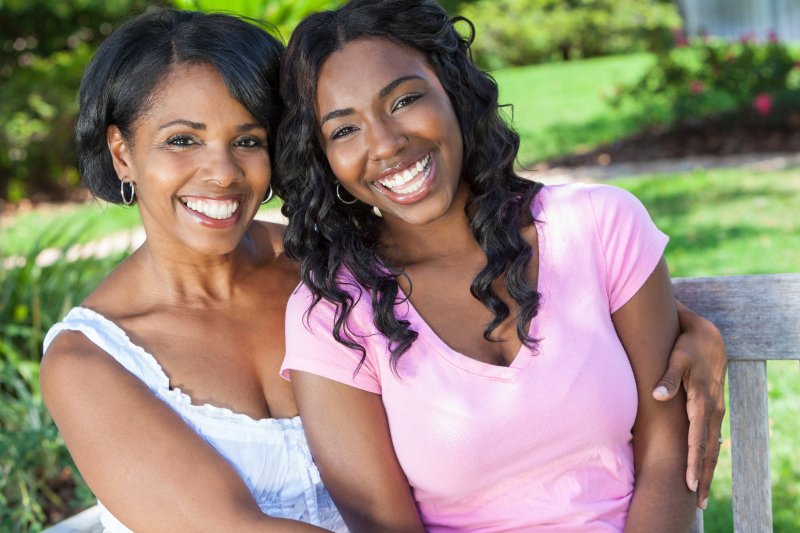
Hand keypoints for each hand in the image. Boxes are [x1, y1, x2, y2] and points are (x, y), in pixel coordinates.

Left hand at [652, 301, 726, 509]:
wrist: (709, 336)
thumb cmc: (688, 346)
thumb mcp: (678, 357)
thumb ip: (668, 378)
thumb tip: (656, 395)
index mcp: (703, 401)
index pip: (698, 438)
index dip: (694, 461)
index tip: (690, 481)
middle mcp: (712, 410)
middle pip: (709, 450)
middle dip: (703, 475)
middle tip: (698, 501)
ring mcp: (715, 411)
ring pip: (712, 447)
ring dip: (707, 470)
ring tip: (701, 495)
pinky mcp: (712, 410)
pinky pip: (711, 439)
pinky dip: (708, 456)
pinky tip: (702, 470)